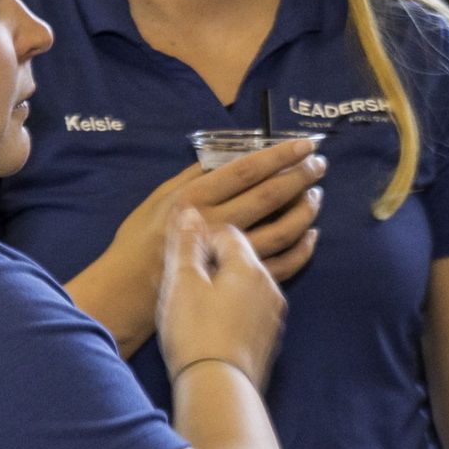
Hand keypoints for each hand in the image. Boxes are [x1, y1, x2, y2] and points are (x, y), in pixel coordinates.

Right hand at [106, 137, 324, 291]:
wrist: (128, 305)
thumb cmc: (136, 252)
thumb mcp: (154, 204)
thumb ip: (188, 180)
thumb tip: (217, 158)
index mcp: (195, 202)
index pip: (247, 171)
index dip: (279, 155)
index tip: (304, 143)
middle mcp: (219, 228)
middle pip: (272, 198)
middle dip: (300, 177)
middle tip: (320, 164)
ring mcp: (235, 260)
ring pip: (284, 231)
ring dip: (304, 210)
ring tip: (316, 195)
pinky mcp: (245, 290)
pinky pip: (283, 266)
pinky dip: (301, 249)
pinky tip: (310, 236)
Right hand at [157, 209, 285, 392]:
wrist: (219, 388)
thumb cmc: (196, 334)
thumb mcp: (181, 283)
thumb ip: (185, 244)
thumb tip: (190, 212)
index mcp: (249, 266)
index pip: (228, 232)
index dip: (200, 236)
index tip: (180, 251)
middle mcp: (270, 286)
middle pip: (242, 257)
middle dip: (214, 259)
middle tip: (185, 274)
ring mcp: (273, 314)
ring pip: (247, 285)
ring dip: (225, 284)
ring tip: (196, 298)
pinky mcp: (268, 339)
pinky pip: (251, 310)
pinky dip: (234, 307)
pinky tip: (212, 323)